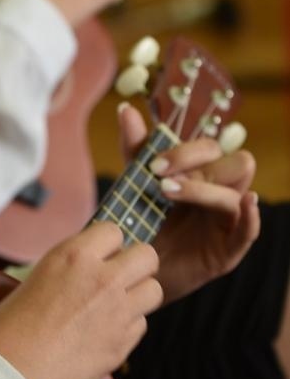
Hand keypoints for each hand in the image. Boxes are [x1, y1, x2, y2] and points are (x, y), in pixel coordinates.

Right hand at [0, 221, 161, 378]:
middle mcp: (102, 279)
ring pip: (154, 290)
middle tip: (121, 276)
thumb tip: (90, 265)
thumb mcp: (38, 278)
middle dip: (137, 264)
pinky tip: (106, 332)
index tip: (102, 255)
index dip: (109, 244)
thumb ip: (71, 268)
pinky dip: (129, 326)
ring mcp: (117, 312)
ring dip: (139, 294)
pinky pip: (142, 324)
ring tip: (118, 304)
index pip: (113, 230)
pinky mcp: (123, 343)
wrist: (13, 373)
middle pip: (147, 255)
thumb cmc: (12, 327)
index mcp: (74, 257)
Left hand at [117, 102, 259, 303]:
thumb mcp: (135, 184)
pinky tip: (247, 203)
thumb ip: (136, 149)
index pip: (211, 148)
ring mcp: (226, 222)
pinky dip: (251, 217)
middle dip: (197, 166)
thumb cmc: (140, 223)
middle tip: (160, 181)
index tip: (153, 166)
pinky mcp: (227, 251)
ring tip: (166, 195)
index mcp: (203, 174)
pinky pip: (249, 231)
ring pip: (236, 194)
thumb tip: (126, 110)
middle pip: (236, 163)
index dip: (184, 152)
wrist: (132, 269)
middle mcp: (220, 193)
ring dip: (203, 190)